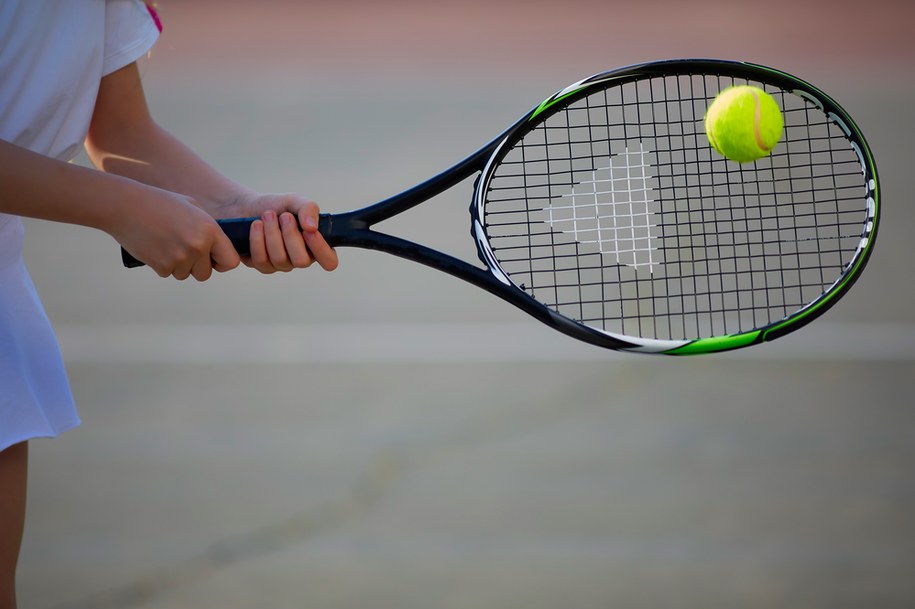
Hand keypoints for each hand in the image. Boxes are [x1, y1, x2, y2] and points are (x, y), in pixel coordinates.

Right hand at [114, 188, 240, 280]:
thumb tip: (219, 247)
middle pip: (205, 273)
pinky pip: (168, 273)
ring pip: (185, 274)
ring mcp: (180, 257)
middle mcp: (198, 246)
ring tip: (166, 243)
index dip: (221, 262)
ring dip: (178, 265)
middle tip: (183, 250)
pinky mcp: (162, 265)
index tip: (213, 259)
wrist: (125, 206)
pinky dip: (162, 264)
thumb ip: (209, 228)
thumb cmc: (159, 203)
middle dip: (196, 266)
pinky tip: (155, 246)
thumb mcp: (192, 207)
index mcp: (210, 230)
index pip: (230, 261)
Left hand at [224, 193, 338, 272]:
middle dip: (290, 235)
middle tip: (284, 216)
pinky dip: (258, 239)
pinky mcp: (262, 265)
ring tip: (268, 215)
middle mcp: (301, 258)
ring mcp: (282, 264)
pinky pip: (261, 260)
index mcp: (316, 245)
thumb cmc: (278, 206)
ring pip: (280, 259)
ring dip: (272, 233)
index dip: (320, 249)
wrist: (249, 206)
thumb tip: (311, 227)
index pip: (329, 261)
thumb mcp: (296, 201)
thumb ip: (309, 209)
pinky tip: (256, 225)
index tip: (308, 232)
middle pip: (301, 261)